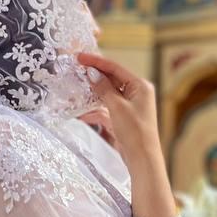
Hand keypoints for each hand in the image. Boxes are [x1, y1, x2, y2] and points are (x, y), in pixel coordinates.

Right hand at [77, 53, 159, 167]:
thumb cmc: (135, 131)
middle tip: (74, 71)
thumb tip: (92, 72)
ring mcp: (129, 106)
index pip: (115, 68)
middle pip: (111, 79)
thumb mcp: (117, 107)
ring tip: (75, 91)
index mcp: (140, 86)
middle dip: (93, 77)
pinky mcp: (123, 118)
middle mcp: (136, 93)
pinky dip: (95, 110)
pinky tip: (82, 114)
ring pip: (107, 95)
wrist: (142, 159)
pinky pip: (106, 109)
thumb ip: (104, 88)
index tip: (80, 57)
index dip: (96, 61)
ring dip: (92, 95)